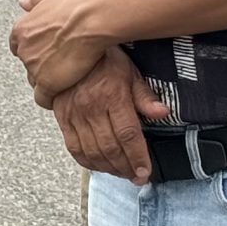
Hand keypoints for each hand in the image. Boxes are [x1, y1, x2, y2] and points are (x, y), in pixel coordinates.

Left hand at [11, 0, 112, 103]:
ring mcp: (33, 68)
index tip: (45, 51)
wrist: (89, 21)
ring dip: (48, 81)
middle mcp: (23, 50)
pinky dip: (50, 99)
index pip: (17, 46)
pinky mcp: (47, 84)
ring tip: (65, 78)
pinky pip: (43, 98)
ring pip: (36, 81)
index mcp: (21, 31)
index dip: (33, 49)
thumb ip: (33, 1)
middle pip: (28, 64)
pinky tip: (62, 95)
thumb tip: (22, 0)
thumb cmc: (74, 6)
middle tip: (60, 63)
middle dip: (41, 65)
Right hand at [50, 48, 167, 184]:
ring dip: (109, 168)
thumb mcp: (130, 71)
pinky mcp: (62, 118)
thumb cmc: (104, 59)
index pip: (128, 134)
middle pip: (111, 147)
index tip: (145, 171)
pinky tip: (99, 166)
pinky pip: (74, 148)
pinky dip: (87, 162)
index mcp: (112, 96)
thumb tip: (163, 113)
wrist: (68, 48)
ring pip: (92, 152)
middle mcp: (92, 108)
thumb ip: (144, 96)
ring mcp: (75, 115)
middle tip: (137, 177)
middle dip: (126, 167)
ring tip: (122, 173)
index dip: (138, 157)